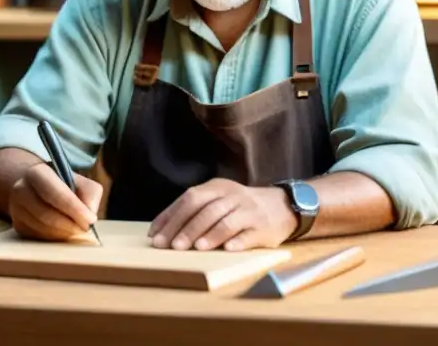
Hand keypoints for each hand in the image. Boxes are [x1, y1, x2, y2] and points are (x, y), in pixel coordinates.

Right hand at [9, 163, 103, 240]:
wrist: (35, 187)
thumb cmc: (63, 184)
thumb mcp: (80, 181)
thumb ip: (90, 195)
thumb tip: (89, 218)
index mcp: (37, 173)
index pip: (54, 193)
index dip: (74, 208)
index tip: (90, 219)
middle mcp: (21, 190)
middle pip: (46, 214)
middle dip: (70, 224)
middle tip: (86, 228)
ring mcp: (16, 209)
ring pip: (42, 228)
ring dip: (64, 232)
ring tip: (77, 229)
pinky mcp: (18, 226)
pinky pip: (39, 237)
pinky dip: (56, 237)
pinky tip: (65, 231)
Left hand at [148, 178, 297, 251]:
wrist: (281, 206)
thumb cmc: (240, 207)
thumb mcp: (218, 200)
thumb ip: (195, 210)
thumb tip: (162, 230)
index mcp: (217, 187)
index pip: (190, 198)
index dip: (171, 217)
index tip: (156, 236)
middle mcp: (233, 196)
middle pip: (206, 209)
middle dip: (187, 228)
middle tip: (172, 246)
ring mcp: (249, 210)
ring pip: (227, 221)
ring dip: (210, 235)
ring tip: (196, 248)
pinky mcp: (263, 227)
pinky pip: (249, 234)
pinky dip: (238, 242)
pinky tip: (228, 249)